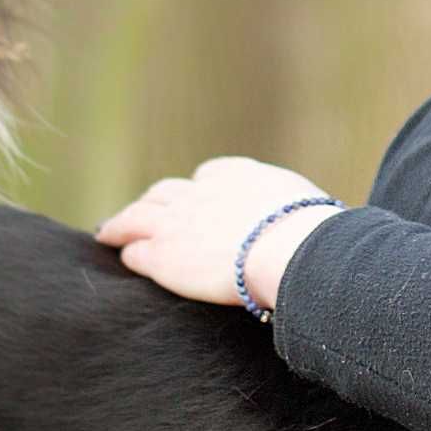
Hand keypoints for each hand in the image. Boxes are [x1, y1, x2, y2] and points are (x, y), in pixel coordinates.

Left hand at [94, 157, 336, 309]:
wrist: (291, 251)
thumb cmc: (312, 236)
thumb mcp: (306, 208)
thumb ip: (294, 212)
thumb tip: (319, 228)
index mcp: (238, 176)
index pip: (208, 176)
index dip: (197, 189)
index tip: (194, 196)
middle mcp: (201, 192)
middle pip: (167, 191)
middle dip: (156, 201)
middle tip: (145, 210)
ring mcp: (177, 221)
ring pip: (138, 214)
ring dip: (124, 221)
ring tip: (112, 230)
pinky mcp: (162, 254)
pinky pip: (135, 249)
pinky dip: (127, 250)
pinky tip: (122, 255)